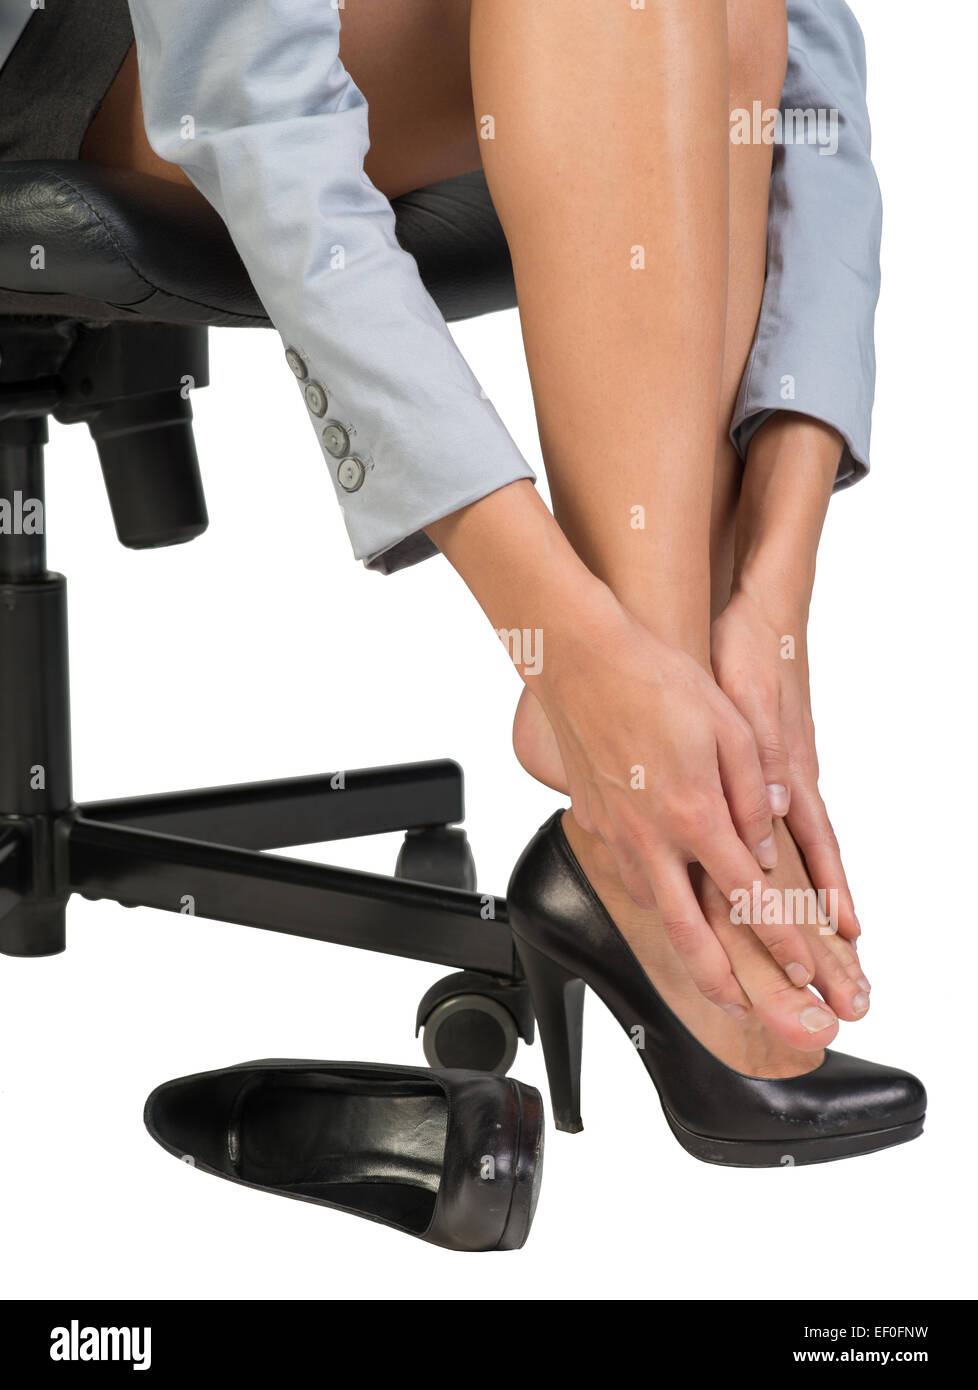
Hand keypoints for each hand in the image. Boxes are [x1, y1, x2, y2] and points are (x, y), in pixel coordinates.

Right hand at [532, 594, 817, 1010]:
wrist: (581, 660)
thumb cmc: (656, 681)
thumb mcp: (728, 728)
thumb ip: (752, 792)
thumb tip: (765, 843)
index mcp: (694, 815)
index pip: (746, 894)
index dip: (779, 937)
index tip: (801, 964)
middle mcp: (651, 836)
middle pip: (687, 930)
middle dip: (719, 978)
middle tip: (743, 1003)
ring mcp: (616, 832)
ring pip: (652, 905)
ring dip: (682, 939)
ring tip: (707, 959)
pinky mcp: (592, 819)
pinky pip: (627, 871)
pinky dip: (651, 894)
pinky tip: (663, 890)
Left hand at [710, 583, 858, 938]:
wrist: (760, 608)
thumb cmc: (752, 649)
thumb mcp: (748, 700)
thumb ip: (763, 757)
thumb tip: (778, 811)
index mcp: (791, 769)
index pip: (816, 842)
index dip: (829, 888)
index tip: (848, 933)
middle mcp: (794, 775)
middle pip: (818, 851)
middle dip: (832, 901)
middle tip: (850, 948)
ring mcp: (788, 767)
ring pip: (802, 837)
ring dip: (814, 882)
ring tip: (826, 928)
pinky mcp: (774, 754)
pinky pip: (786, 813)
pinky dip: (793, 847)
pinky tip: (782, 863)